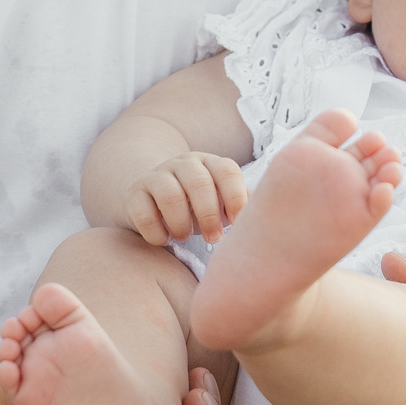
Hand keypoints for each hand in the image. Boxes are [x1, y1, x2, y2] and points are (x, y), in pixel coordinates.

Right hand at [124, 152, 247, 245]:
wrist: (150, 196)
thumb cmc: (195, 205)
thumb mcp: (220, 202)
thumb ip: (242, 205)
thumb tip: (271, 216)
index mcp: (210, 164)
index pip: (227, 170)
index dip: (235, 196)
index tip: (240, 222)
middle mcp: (183, 164)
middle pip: (199, 182)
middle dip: (209, 214)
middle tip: (214, 238)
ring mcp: (156, 175)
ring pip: (170, 194)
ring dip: (181, 223)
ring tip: (185, 238)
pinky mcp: (134, 193)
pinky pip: (143, 211)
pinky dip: (156, 232)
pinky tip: (164, 240)